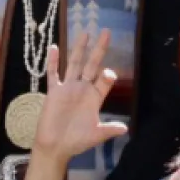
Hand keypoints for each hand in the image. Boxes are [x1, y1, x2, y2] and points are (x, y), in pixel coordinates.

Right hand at [32, 31, 126, 165]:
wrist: (55, 147)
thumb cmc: (76, 141)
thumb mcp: (95, 135)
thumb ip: (109, 129)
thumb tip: (126, 128)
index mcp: (94, 98)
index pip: (104, 80)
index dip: (108, 75)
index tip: (109, 74)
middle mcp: (82, 89)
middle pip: (91, 65)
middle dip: (99, 49)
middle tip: (106, 32)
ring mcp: (68, 88)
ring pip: (74, 64)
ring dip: (79, 49)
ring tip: (85, 33)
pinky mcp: (54, 91)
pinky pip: (53, 73)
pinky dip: (53, 61)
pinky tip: (54, 47)